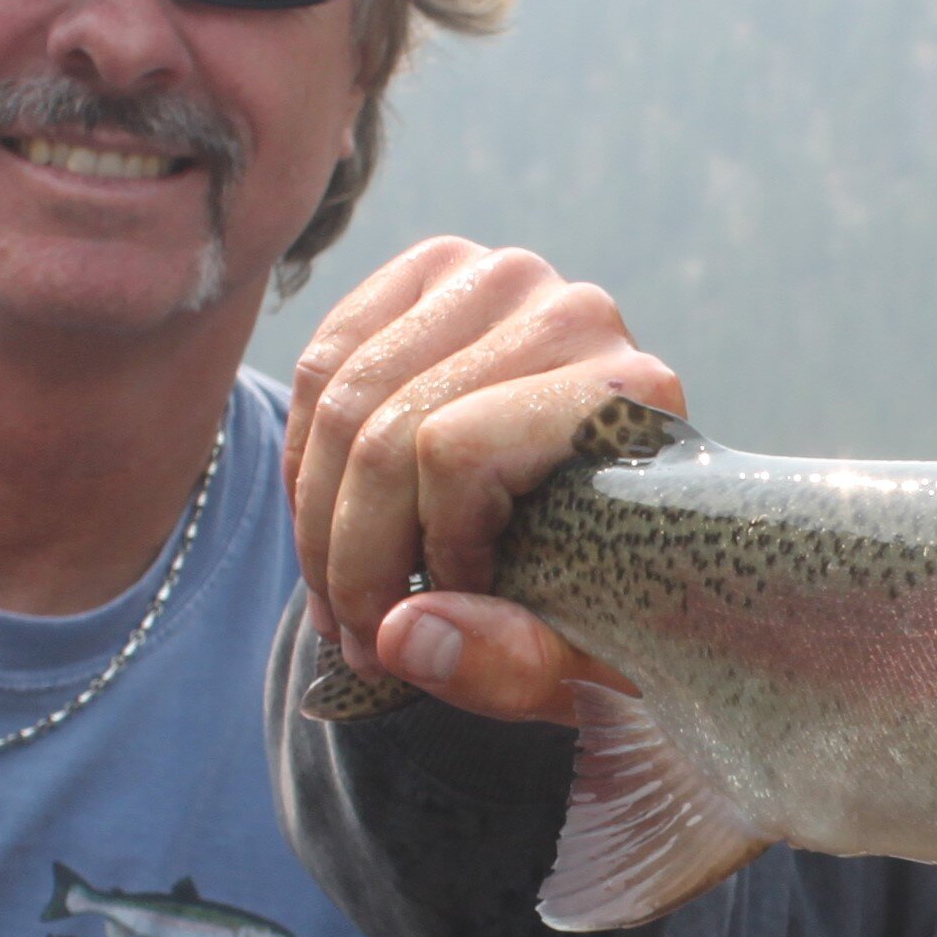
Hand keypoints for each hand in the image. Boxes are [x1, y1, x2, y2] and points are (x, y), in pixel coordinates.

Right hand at [283, 237, 678, 724]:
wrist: (626, 529)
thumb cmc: (611, 601)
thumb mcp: (582, 666)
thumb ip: (510, 665)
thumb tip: (400, 636)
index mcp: (632, 395)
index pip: (458, 453)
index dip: (419, 554)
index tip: (425, 626)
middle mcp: (574, 312)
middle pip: (388, 429)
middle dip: (349, 556)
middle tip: (355, 640)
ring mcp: (499, 278)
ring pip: (340, 396)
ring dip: (317, 520)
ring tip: (340, 604)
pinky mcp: (436, 271)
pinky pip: (321, 361)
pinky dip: (304, 462)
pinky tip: (331, 528)